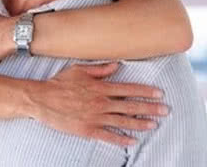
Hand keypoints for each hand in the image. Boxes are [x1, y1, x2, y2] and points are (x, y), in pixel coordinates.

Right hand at [31, 62, 167, 145]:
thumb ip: (99, 69)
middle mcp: (101, 103)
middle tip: (165, 110)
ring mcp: (95, 117)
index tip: (159, 93)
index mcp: (100, 87)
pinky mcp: (88, 129)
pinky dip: (122, 139)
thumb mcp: (78, 70)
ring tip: (154, 124)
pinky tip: (132, 140)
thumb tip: (117, 65)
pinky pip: (109, 136)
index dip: (145, 91)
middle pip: (130, 106)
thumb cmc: (58, 83)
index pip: (128, 89)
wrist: (41, 99)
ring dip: (140, 123)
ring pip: (123, 121)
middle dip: (150, 108)